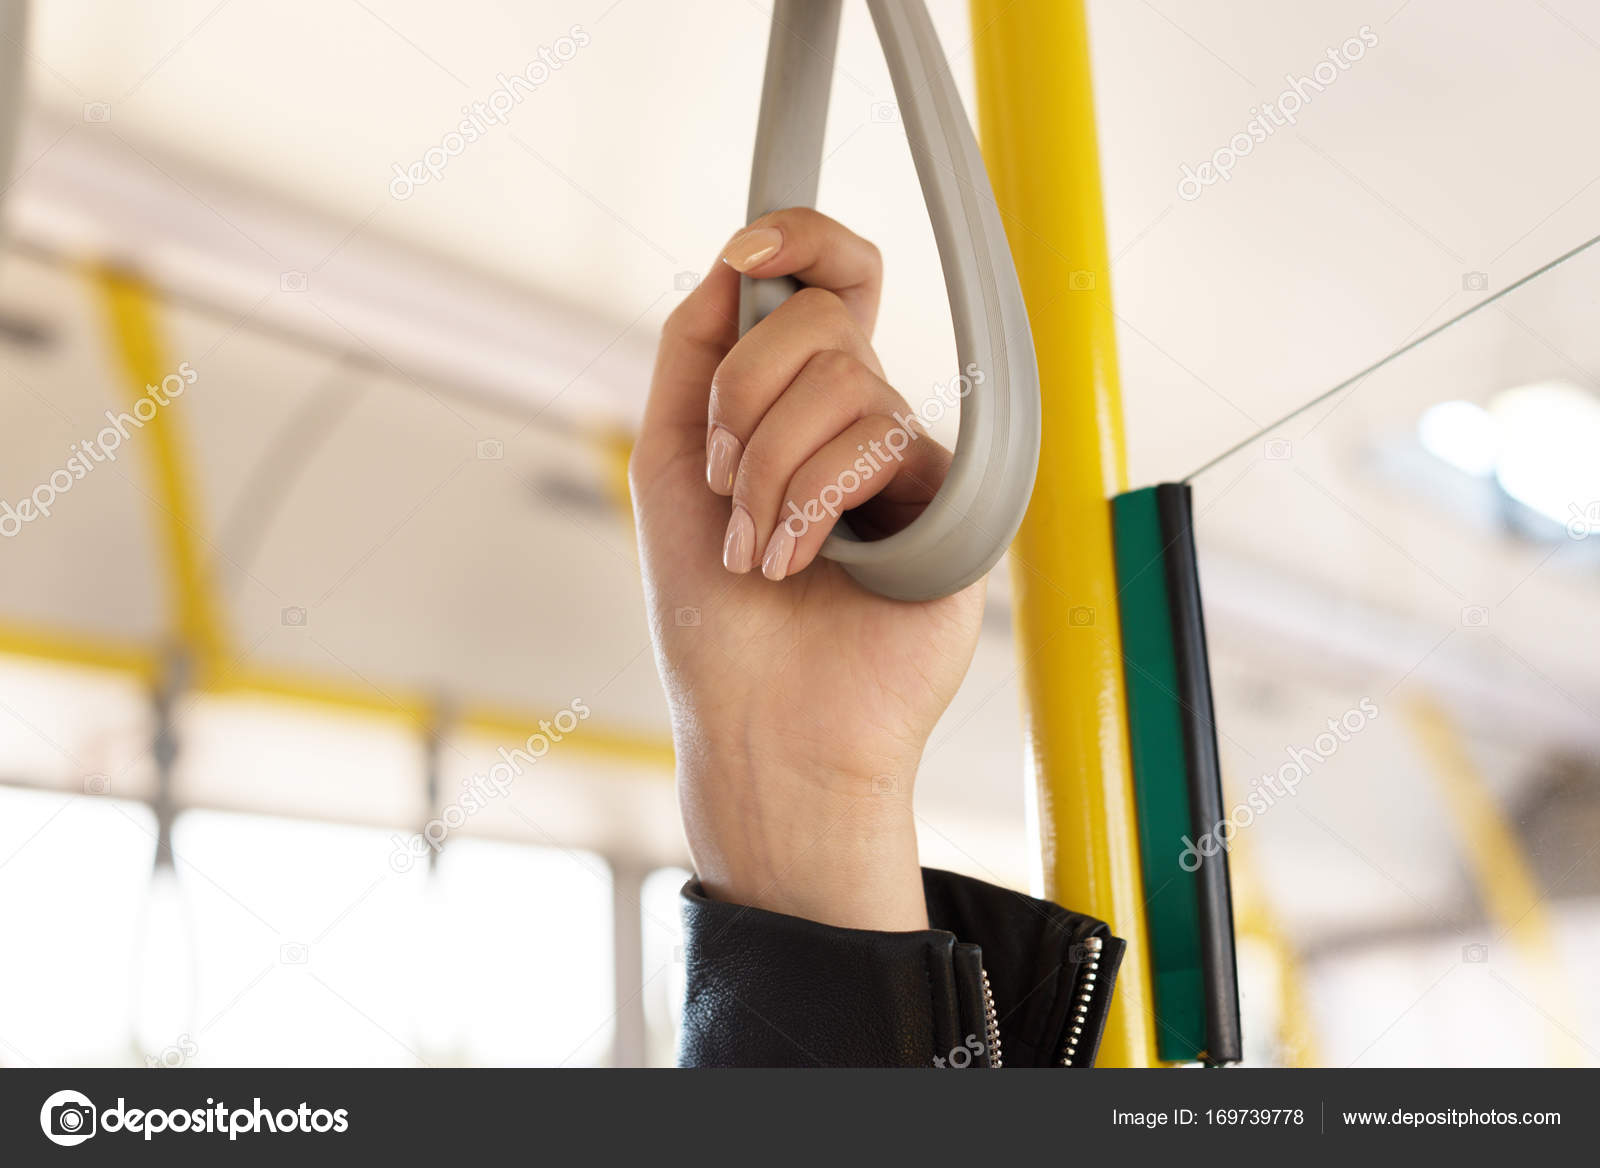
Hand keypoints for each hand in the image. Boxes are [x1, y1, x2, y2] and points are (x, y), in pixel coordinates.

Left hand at [630, 209, 984, 931]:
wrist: (761, 719)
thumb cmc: (713, 614)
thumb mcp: (670, 465)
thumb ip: (693, 354)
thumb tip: (731, 262)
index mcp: (797, 403)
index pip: (830, 281)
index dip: (800, 238)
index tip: (744, 253)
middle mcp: (860, 420)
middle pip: (823, 316)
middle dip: (744, 396)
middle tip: (723, 483)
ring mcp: (908, 462)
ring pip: (848, 378)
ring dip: (771, 468)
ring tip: (761, 548)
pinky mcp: (951, 504)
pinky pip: (883, 438)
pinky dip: (814, 498)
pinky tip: (807, 563)